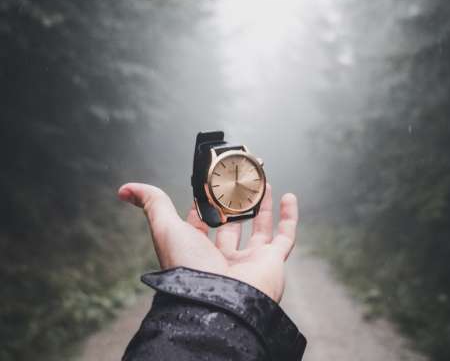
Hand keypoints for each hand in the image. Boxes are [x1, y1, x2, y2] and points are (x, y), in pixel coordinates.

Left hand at [118, 183, 297, 301]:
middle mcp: (224, 256)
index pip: (201, 223)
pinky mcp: (273, 261)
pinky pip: (286, 236)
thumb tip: (126, 188)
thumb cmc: (188, 267)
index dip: (203, 204)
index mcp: (198, 250)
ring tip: (264, 184)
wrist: (218, 299)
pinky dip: (290, 217)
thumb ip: (151, 203)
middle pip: (232, 224)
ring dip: (263, 206)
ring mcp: (250, 259)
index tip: (208, 186)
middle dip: (236, 203)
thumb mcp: (165, 227)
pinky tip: (289, 197)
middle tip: (241, 182)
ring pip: (260, 228)